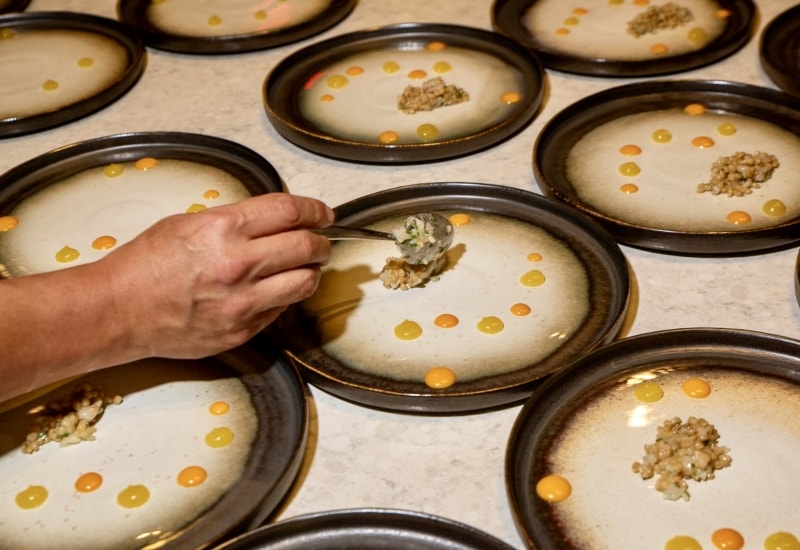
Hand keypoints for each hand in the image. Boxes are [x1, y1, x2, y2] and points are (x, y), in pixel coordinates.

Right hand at [102, 192, 333, 358]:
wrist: (120, 310)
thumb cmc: (146, 265)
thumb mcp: (188, 223)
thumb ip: (235, 221)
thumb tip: (273, 221)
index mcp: (223, 228)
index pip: (289, 211)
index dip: (315, 210)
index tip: (324, 213)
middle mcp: (238, 263)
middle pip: (306, 246)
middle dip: (321, 242)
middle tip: (322, 241)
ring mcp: (242, 301)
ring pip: (305, 282)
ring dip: (311, 272)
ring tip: (305, 267)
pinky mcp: (242, 330)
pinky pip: (281, 310)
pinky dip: (285, 297)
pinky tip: (273, 290)